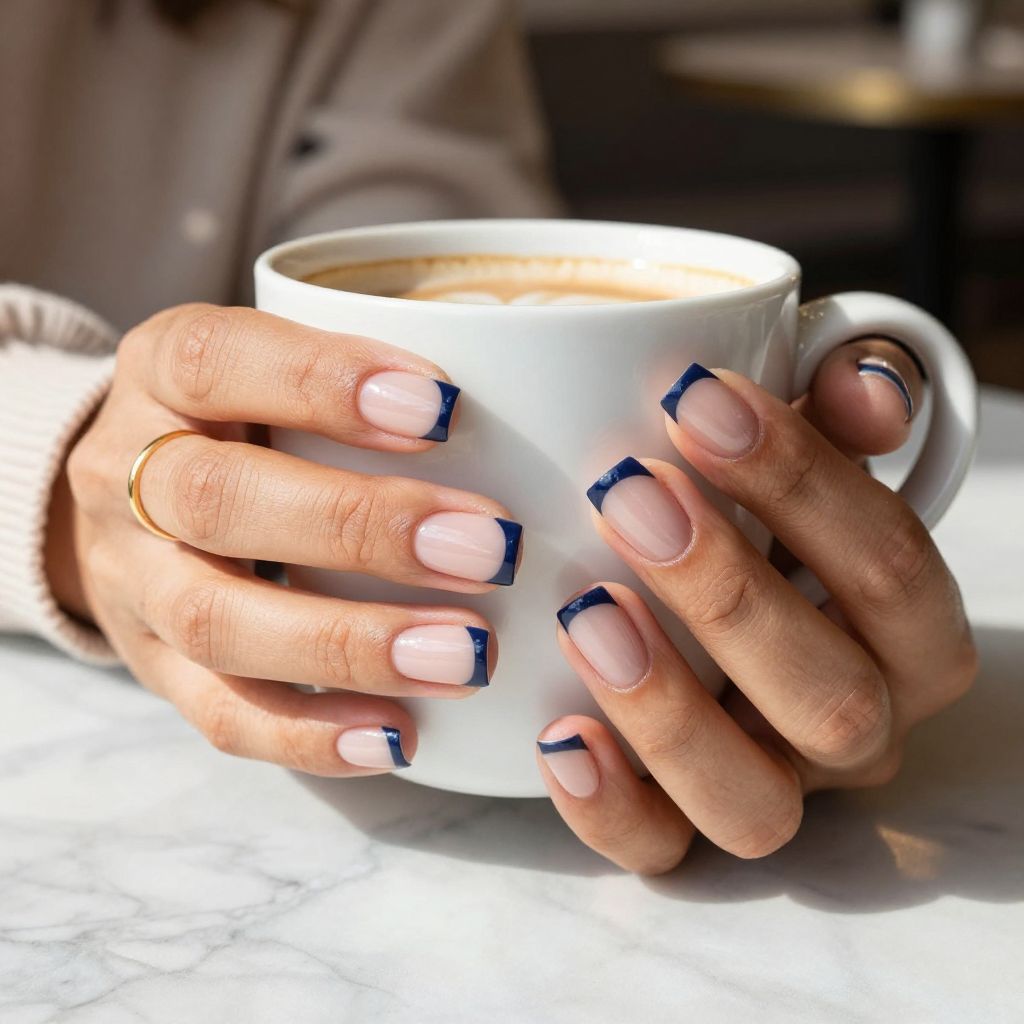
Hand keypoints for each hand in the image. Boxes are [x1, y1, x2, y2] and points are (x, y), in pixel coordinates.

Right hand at [51, 304, 520, 774]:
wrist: (128, 498)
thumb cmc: (246, 417)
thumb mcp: (278, 363)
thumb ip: (369, 375)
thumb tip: (544, 399)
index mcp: (163, 372)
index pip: (218, 359)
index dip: (324, 382)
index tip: (446, 409)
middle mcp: (126, 474)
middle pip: (218, 499)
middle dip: (361, 526)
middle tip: (491, 549)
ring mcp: (131, 581)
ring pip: (216, 621)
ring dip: (350, 644)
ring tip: (468, 657)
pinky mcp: (155, 668)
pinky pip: (220, 715)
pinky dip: (313, 734)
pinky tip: (402, 736)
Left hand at [537, 340, 977, 873]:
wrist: (692, 591)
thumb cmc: (750, 501)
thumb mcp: (799, 434)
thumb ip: (844, 392)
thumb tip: (869, 383)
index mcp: (904, 633)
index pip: (892, 567)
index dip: (802, 481)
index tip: (694, 398)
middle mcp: (852, 725)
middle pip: (833, 698)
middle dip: (727, 592)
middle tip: (625, 492)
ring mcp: (769, 784)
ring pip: (754, 803)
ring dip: (670, 711)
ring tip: (586, 612)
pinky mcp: (681, 822)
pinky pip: (659, 850)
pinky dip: (608, 805)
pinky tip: (556, 731)